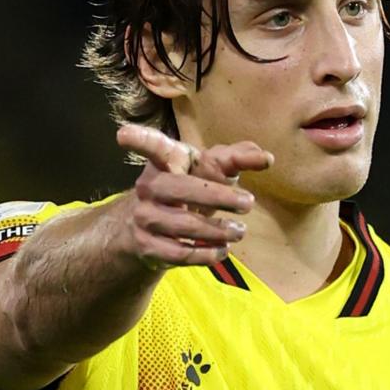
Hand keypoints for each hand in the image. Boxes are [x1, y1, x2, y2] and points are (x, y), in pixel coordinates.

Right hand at [115, 124, 273, 270]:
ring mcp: (144, 217)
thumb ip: (237, 158)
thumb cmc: (188, 185)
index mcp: (164, 160)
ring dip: (217, 230)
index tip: (123, 135)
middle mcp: (149, 186)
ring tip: (240, 230)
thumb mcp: (210, 168)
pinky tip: (222, 249)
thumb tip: (267, 157)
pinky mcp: (147, 246)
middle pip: (181, 189)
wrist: (151, 226)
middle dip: (217, 196)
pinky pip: (179, 253)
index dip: (140, 140)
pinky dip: (206, 254)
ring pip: (183, 225)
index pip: (152, 147)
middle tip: (249, 202)